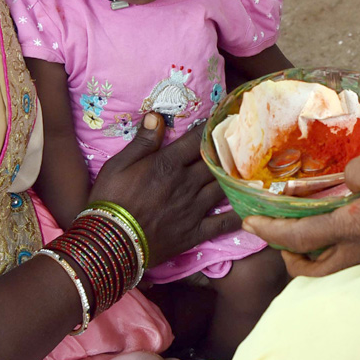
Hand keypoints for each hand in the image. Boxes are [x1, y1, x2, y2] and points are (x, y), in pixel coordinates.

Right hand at [88, 113, 239, 266]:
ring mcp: (194, 209)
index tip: (221, 120)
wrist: (109, 243)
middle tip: (242, 142)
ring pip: (223, 187)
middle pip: (214, 162)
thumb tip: (156, 116)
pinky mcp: (195, 232)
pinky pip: (223, 223)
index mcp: (168, 164)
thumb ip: (142, 142)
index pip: (195, 141)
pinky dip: (238, 215)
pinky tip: (249, 207)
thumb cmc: (109, 200)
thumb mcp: (118, 165)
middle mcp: (186, 183)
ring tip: (249, 168)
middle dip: (228, 150)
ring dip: (236, 177)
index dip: (209, 128)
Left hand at [242, 154, 359, 276]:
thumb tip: (347, 177)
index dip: (269, 231)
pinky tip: (346, 219)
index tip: (248, 223)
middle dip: (288, 255)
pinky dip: (338, 244)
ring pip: (332, 265)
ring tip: (308, 226)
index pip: (299, 236)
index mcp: (353, 228)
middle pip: (311, 269)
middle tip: (280, 234)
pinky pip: (353, 255)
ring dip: (312, 252)